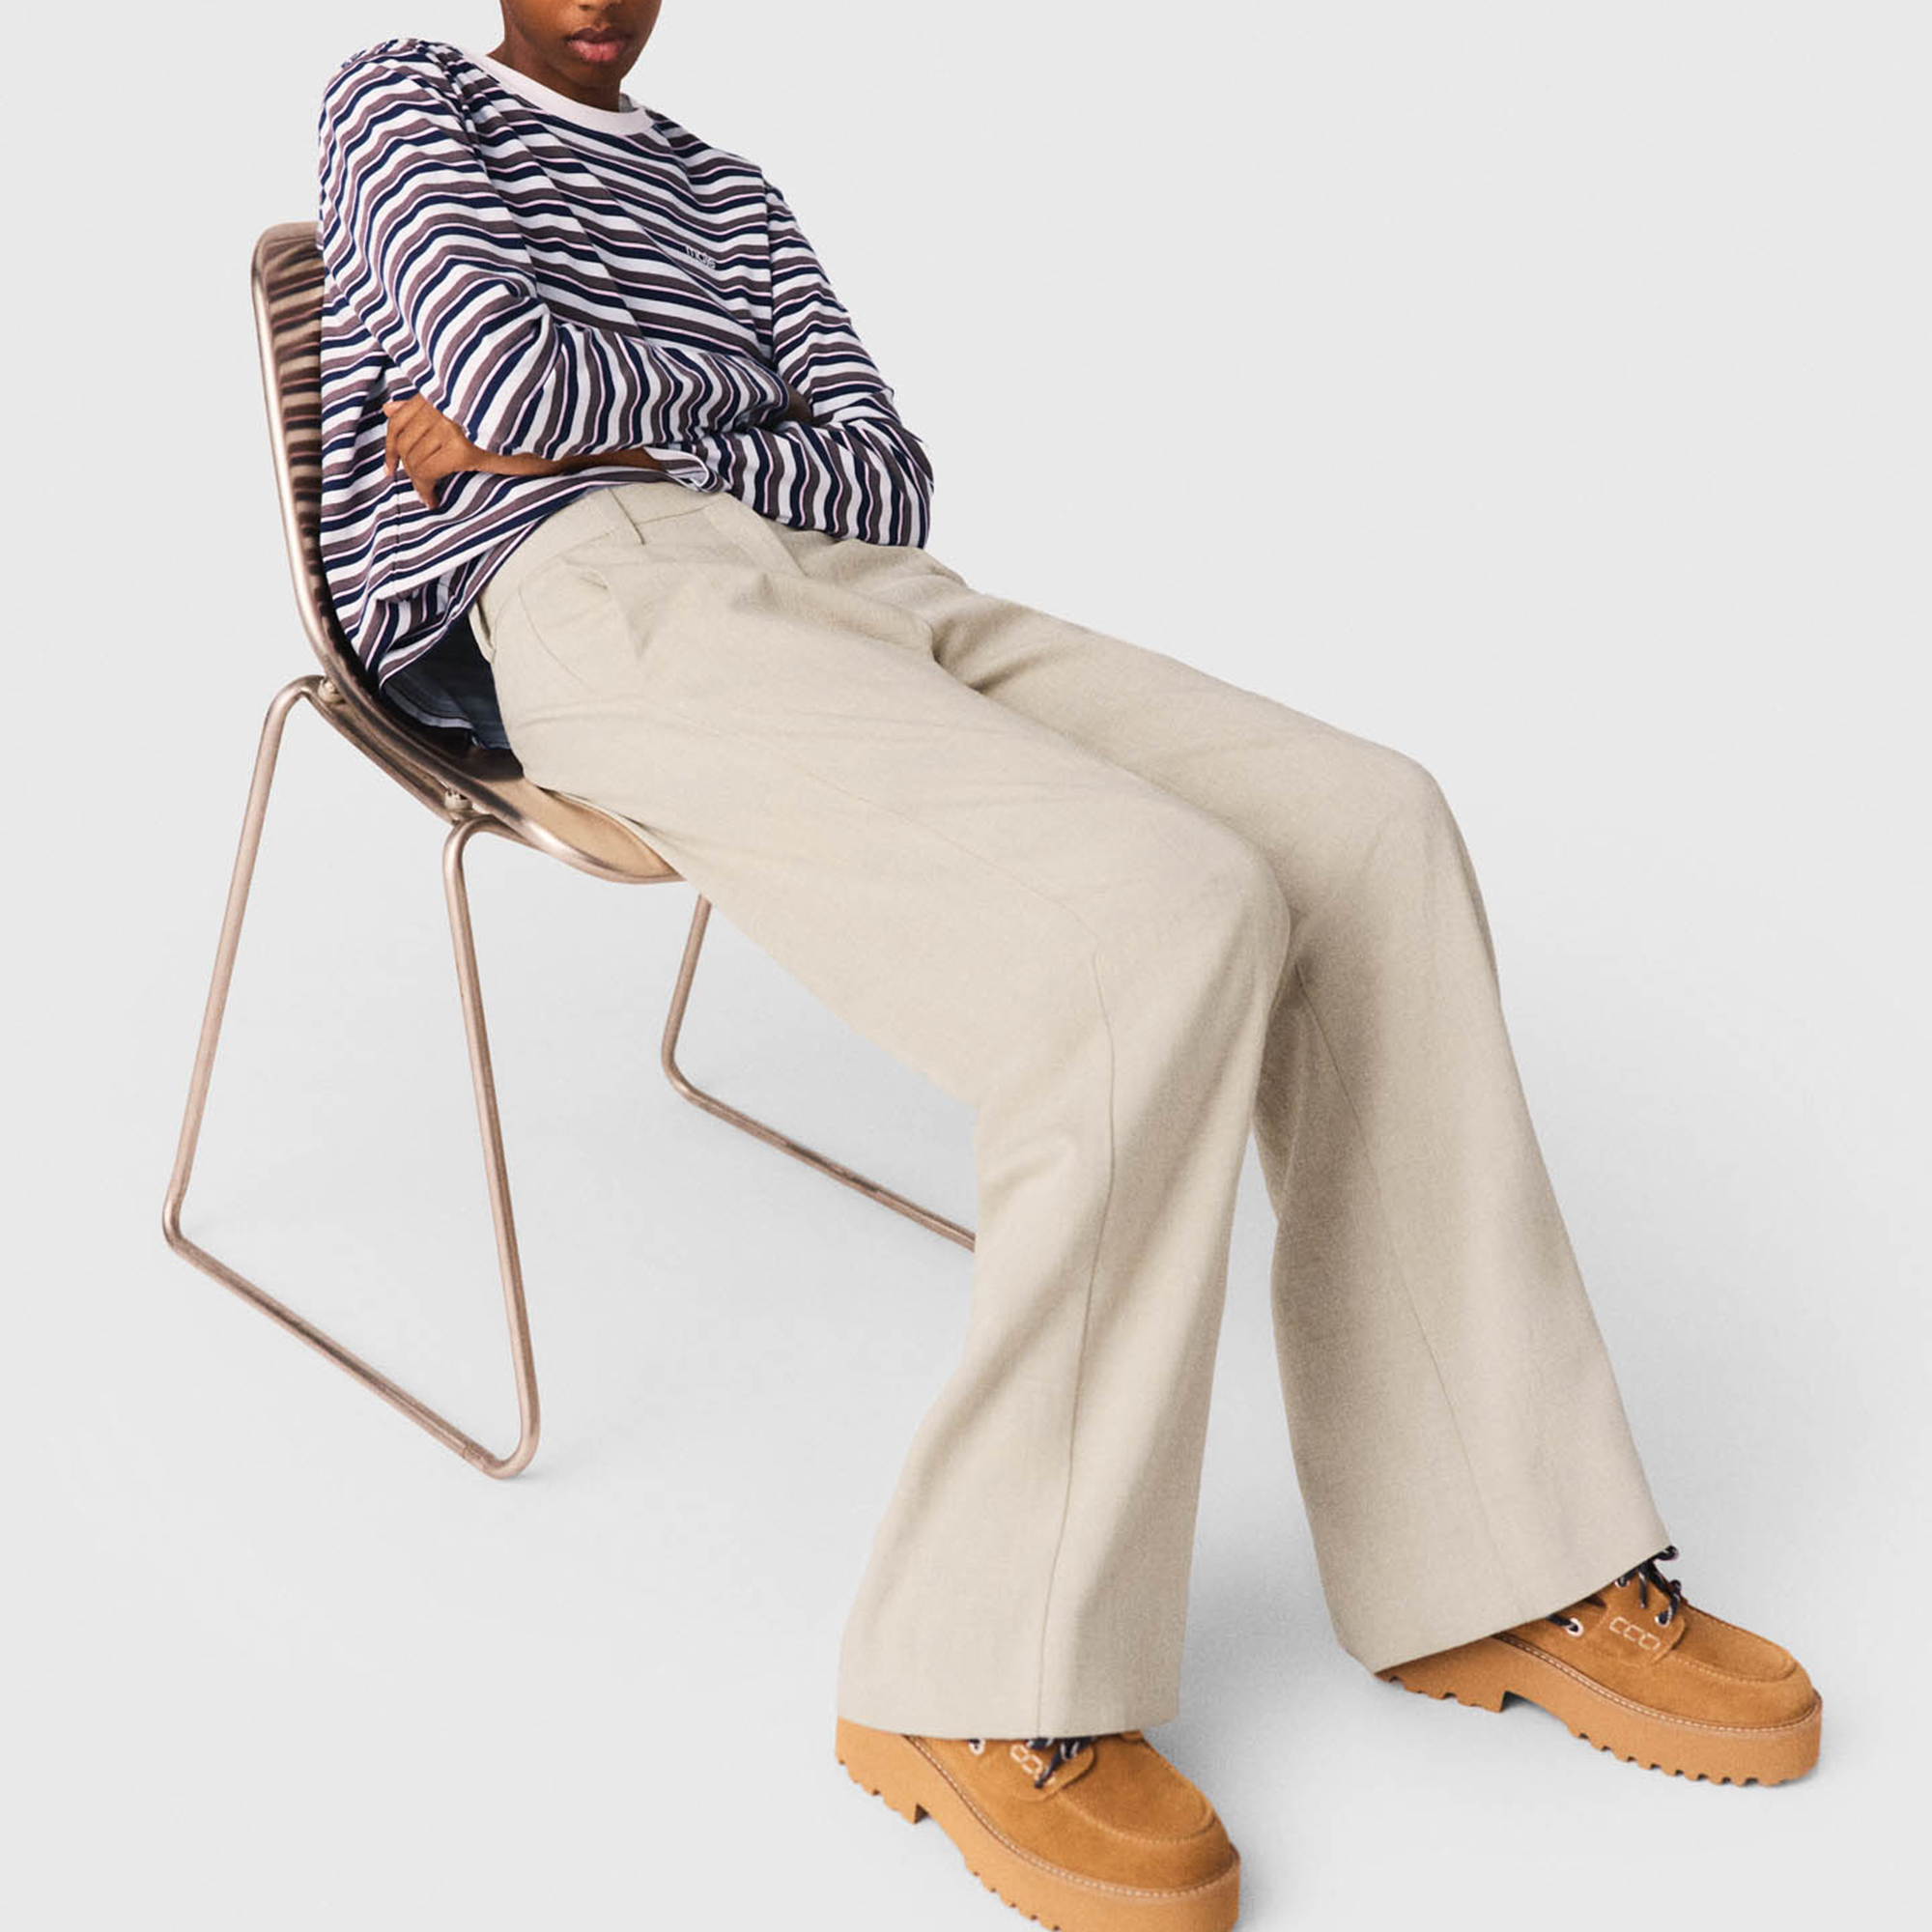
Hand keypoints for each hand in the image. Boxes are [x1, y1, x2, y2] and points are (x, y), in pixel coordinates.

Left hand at [381, 393, 663, 506]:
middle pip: (402, 436)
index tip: (391, 461)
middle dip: (398, 462)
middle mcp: (445, 399)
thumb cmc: (525, 416)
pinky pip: (428, 471)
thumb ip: (429, 405)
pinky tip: (433, 499)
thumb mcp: (471, 406)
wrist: (562, 427)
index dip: (391, 440)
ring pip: (413, 456)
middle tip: (405, 482)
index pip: (401, 413)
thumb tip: (389, 406)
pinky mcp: (466, 447)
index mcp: (447, 385)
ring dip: (415, 479)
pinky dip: (424, 488)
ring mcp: (454, 422)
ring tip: (427, 493)